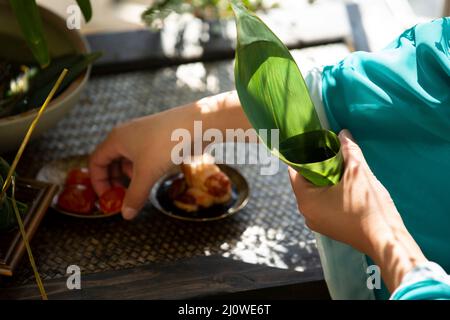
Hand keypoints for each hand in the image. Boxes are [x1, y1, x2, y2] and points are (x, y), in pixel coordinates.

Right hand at [89, 110, 181, 219]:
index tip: (108, 198)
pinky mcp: (157, 137)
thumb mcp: (147, 173)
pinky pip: (142, 155)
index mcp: (116, 139)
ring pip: (128, 158)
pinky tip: (152, 177)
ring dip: (129, 175)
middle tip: (122, 197)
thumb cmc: (167, 143)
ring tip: (139, 188)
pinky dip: (143, 168)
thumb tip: (126, 215)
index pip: (96, 162)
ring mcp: (142, 135)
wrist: (197, 123)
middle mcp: (126, 134)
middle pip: (110, 160)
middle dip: (114, 180)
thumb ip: (135, 195)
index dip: (98, 182)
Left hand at [289, 129, 426, 290]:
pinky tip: (345, 184)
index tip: (316, 143)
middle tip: (331, 152)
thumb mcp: (358, 172)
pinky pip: (324, 205)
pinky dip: (331, 193)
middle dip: (318, 166)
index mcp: (306, 199)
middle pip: (305, 182)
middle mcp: (306, 213)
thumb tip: (343, 133)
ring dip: (326, 179)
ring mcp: (317, 223)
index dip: (305, 155)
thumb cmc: (368, 207)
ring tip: (340, 166)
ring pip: (316, 193)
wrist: (386, 240)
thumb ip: (348, 150)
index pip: (295, 170)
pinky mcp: (329, 228)